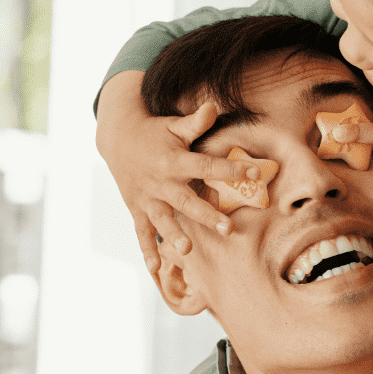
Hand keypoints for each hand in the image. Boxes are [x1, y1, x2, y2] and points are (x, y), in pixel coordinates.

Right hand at [96, 71, 260, 273]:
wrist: (117, 139)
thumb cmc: (155, 132)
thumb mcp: (173, 125)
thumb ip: (196, 122)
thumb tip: (215, 105)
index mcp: (174, 161)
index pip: (208, 165)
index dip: (232, 168)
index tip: (256, 173)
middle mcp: (161, 183)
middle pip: (187, 201)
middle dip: (206, 215)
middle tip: (227, 228)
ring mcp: (148, 198)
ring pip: (163, 219)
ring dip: (174, 235)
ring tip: (187, 249)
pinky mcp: (137, 209)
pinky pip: (142, 231)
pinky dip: (147, 249)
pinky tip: (155, 268)